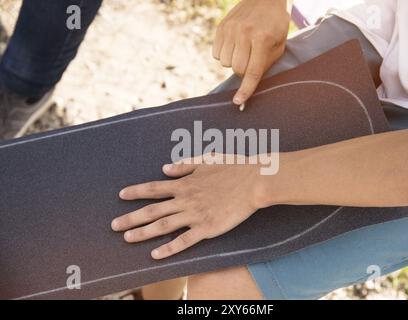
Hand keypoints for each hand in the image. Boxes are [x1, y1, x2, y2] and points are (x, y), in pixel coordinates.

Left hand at [111, 154, 264, 258]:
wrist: (253, 181)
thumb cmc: (232, 168)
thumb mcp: (206, 160)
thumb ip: (183, 165)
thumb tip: (164, 168)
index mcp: (185, 183)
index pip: (154, 188)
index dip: (136, 192)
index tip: (121, 195)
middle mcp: (186, 199)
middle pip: (153, 210)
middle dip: (131, 217)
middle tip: (114, 225)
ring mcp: (195, 214)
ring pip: (163, 226)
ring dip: (143, 232)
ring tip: (127, 238)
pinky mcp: (207, 228)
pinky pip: (184, 241)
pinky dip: (168, 248)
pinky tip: (155, 255)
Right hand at [213, 0, 290, 105]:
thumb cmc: (275, 25)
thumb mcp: (279, 45)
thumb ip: (265, 66)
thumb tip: (250, 88)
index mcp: (262, 39)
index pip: (252, 72)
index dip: (246, 90)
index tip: (238, 102)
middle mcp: (244, 33)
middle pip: (237, 69)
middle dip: (244, 71)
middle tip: (251, 60)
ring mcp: (230, 29)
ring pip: (225, 63)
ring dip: (233, 62)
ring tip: (243, 50)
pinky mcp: (221, 27)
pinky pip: (216, 54)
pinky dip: (224, 54)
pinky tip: (234, 45)